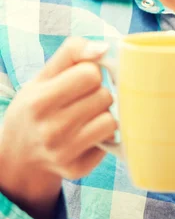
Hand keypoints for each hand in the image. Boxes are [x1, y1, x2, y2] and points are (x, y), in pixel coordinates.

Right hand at [0, 37, 116, 213]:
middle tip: (81, 99)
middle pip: (104, 96)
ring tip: (86, 115)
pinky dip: (102, 135)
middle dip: (97, 92)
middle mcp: (50, 131)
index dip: (90, 71)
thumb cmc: (37, 104)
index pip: (90, 74)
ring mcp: (64, 154)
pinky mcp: (77, 170)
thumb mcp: (45, 74)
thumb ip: (73, 51)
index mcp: (40, 101)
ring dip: (103, 114)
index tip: (80, 78)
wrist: (19, 153)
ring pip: (111, 120)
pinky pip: (110, 142)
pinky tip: (86, 134)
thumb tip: (104, 48)